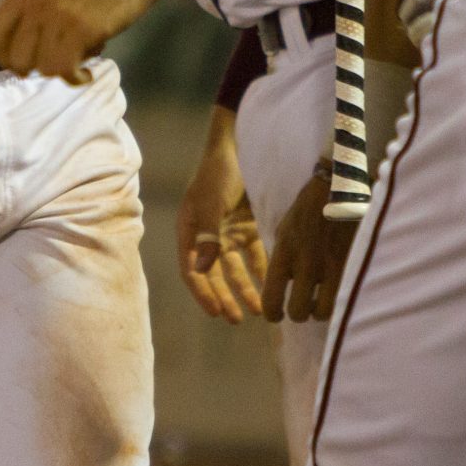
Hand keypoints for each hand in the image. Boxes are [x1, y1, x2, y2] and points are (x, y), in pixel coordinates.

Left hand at [0, 0, 163, 82]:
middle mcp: (33, 1)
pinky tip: (87, 73)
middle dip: (34, 68)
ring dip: (60, 70)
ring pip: (41, 68)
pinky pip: (65, 70)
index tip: (25, 60)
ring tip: (78, 59)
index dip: (4, 56)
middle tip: (55, 62)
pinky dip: (75, 79)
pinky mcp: (81, 28)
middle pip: (14, 59)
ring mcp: (57, 14)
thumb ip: (33, 6)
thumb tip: (25, 46)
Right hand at [178, 110, 267, 322]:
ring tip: (259, 309)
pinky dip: (263, 270)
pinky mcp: (249, 227)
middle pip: (214, 275)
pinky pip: (256, 254)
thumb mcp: (211, 204)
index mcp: (190, 232)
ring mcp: (228, 233)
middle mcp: (208, 237)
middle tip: (237, 319)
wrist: (239, 147)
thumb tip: (203, 270)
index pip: (192, 270)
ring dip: (246, 288)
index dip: (203, 292)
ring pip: (236, 269)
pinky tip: (275, 284)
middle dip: (225, 297)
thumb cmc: (217, 174)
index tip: (216, 312)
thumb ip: (209, 237)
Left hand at [264, 173, 359, 322]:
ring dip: (322, 310)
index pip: (271, 299)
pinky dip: (341, 299)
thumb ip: (282, 259)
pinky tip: (340, 290)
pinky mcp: (353, 265)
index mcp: (284, 253)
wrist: (340, 187)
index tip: (277, 315)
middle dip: (300, 312)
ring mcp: (331, 267)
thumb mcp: (284, 231)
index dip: (272, 314)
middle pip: (299, 313)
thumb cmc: (308, 208)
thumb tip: (282, 286)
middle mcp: (306, 264)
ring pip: (325, 312)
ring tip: (323, 300)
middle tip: (304, 305)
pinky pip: (345, 297)